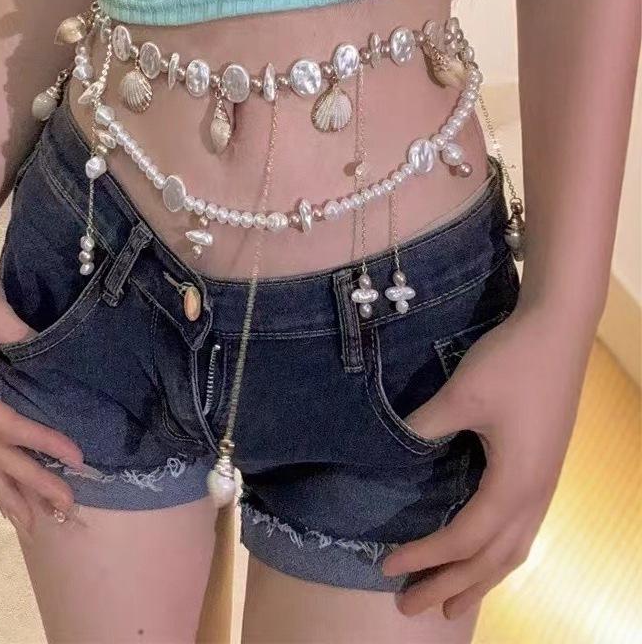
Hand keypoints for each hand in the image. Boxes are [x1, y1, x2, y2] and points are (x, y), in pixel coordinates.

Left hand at [380, 306, 590, 618]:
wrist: (556, 332)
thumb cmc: (509, 364)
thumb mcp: (460, 397)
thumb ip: (422, 430)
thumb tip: (387, 453)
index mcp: (513, 485)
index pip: (462, 538)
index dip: (424, 556)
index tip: (385, 565)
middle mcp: (534, 496)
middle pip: (491, 559)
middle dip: (451, 586)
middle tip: (411, 609)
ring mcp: (543, 485)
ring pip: (513, 551)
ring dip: (480, 579)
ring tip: (452, 603)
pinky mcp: (542, 470)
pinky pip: (521, 530)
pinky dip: (499, 554)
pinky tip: (486, 552)